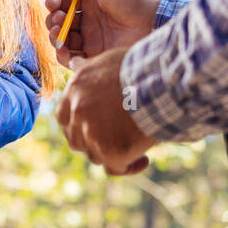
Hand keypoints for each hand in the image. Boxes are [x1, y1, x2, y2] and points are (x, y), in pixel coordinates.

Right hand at [45, 0, 158, 69]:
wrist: (153, 26)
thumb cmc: (134, 1)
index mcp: (90, 2)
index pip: (63, 2)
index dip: (54, 2)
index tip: (53, 4)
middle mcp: (88, 21)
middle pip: (59, 21)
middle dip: (53, 20)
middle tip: (61, 19)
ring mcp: (90, 40)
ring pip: (62, 40)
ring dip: (55, 36)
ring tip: (59, 33)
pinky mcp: (94, 57)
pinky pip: (71, 58)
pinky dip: (62, 54)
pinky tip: (64, 49)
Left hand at [56, 46, 155, 174]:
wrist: (163, 81)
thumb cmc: (142, 67)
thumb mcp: (108, 59)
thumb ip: (88, 67)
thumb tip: (73, 61)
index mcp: (75, 89)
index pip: (64, 117)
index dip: (77, 126)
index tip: (95, 127)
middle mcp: (78, 111)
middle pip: (77, 140)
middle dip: (93, 143)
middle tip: (115, 139)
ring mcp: (92, 133)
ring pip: (95, 155)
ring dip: (112, 153)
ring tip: (135, 146)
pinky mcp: (110, 151)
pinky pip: (115, 168)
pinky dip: (128, 167)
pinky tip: (144, 160)